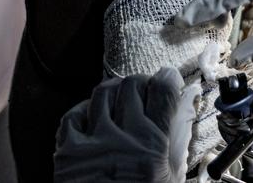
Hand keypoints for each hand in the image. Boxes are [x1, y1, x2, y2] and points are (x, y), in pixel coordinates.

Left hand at [54, 67, 199, 181]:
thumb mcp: (171, 178)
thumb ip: (178, 141)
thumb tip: (185, 105)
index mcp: (154, 148)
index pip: (163, 91)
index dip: (168, 79)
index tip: (168, 81)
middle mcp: (124, 141)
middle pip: (133, 85)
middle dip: (141, 85)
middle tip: (144, 93)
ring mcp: (92, 144)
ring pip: (103, 92)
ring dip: (115, 93)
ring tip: (119, 103)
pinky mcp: (67, 152)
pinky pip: (73, 115)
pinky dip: (84, 111)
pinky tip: (92, 120)